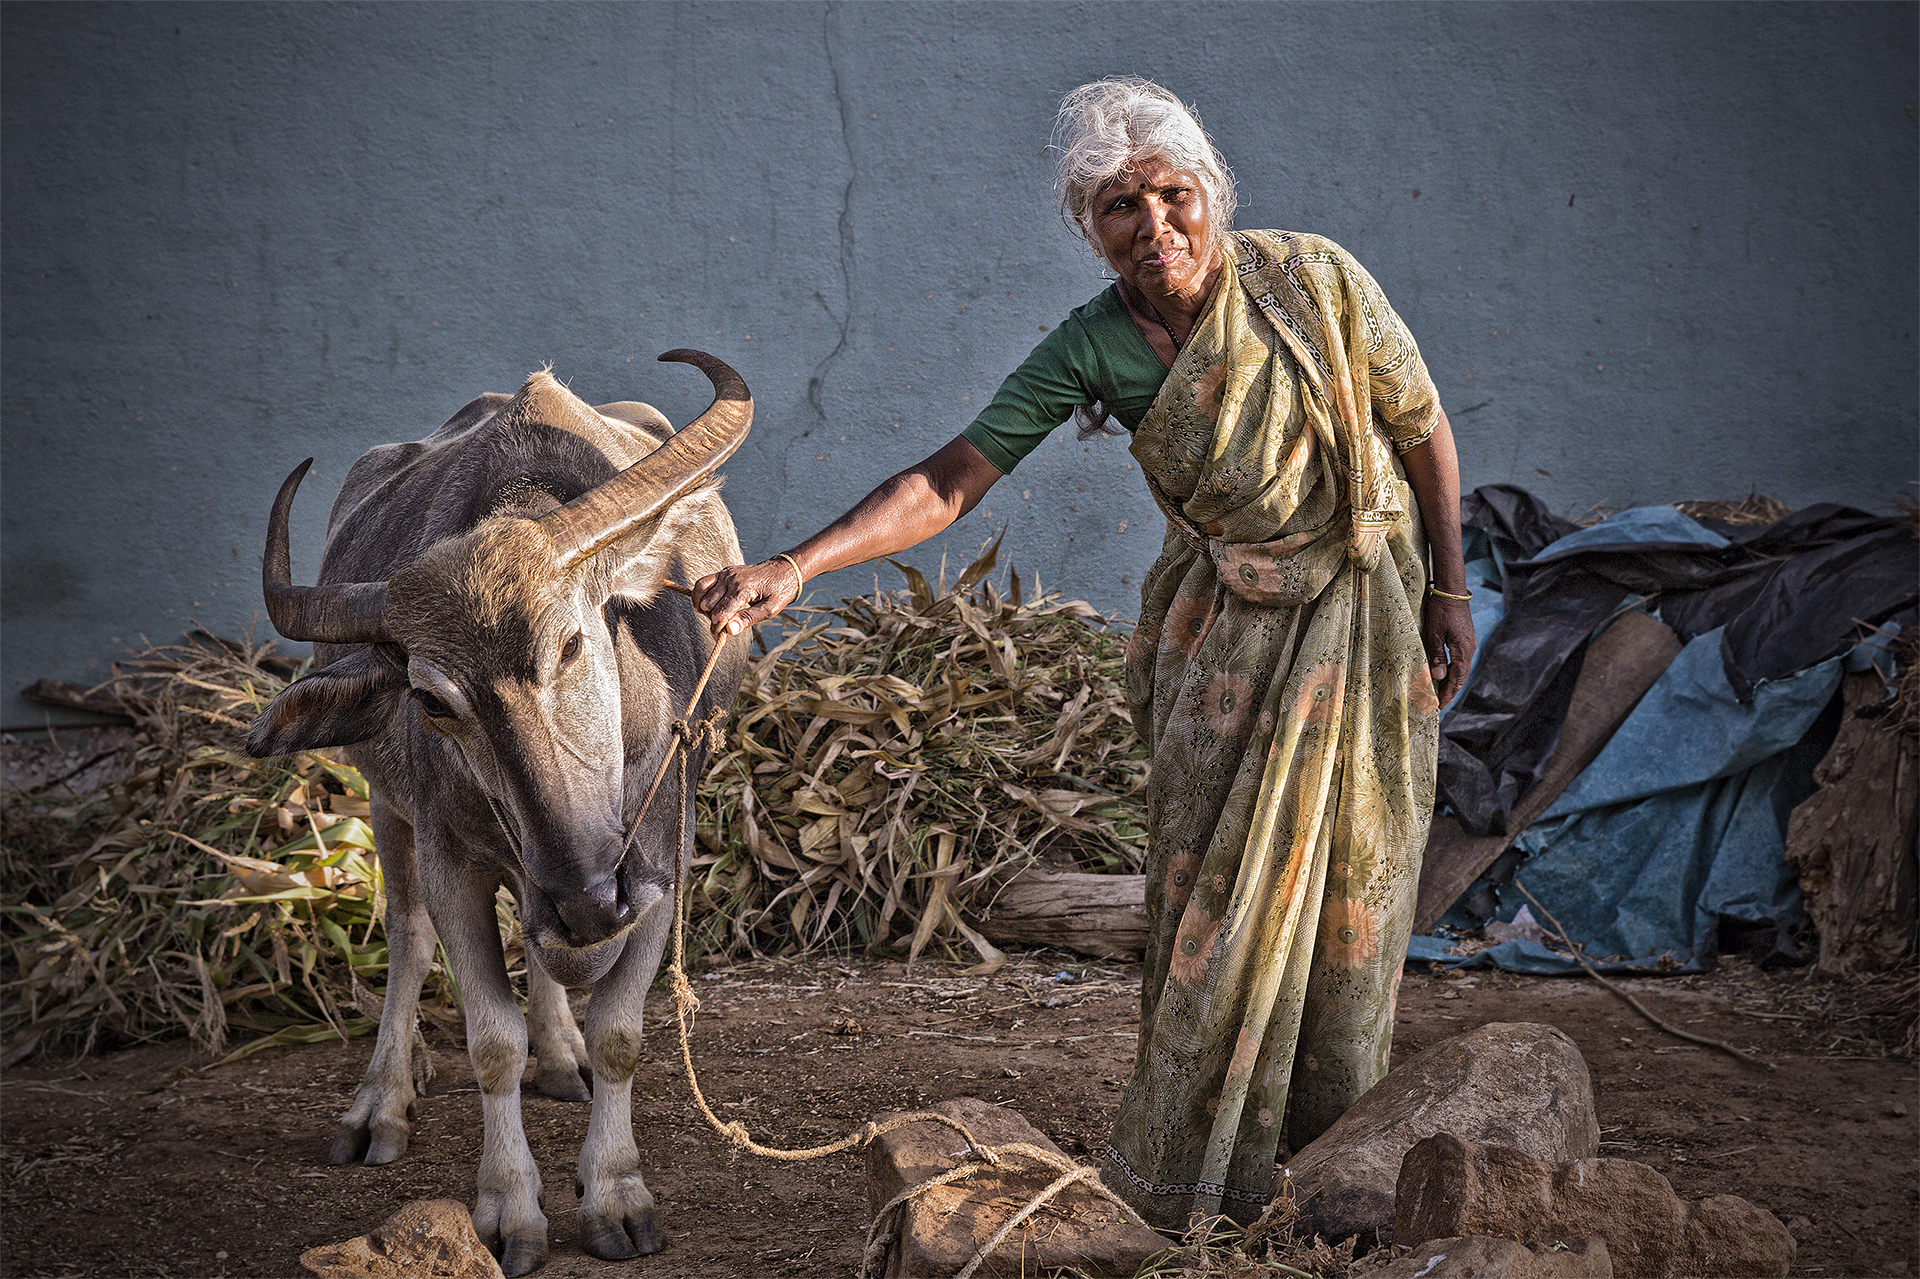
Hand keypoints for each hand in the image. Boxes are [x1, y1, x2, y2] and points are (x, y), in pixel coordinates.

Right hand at [692, 559, 802, 637]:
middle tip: (723, 626)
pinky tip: (706, 605)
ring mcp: (726, 573)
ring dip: (704, 608)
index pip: (720, 613)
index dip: (717, 629)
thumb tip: (729, 631)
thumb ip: (748, 619)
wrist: (784, 569)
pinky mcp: (724, 572)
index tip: (718, 638)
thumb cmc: (780, 590)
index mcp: (743, 589)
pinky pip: (702, 583)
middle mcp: (731, 579)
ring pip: (701, 593)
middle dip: (712, 619)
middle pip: (708, 605)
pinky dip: (699, 595)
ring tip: (715, 616)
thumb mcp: (770, 609)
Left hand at [1421, 592, 1475, 709]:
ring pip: (1462, 669)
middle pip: (1461, 676)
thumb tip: (1438, 677)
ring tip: (1441, 693)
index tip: (1439, 706)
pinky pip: (1461, 661)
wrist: (1452, 591)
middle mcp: (1469, 649)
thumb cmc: (1440, 610)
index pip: (1456, 678)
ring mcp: (1469, 644)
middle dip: (1450, 691)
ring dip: (1452, 682)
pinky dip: (1454, 671)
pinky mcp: (1466, 639)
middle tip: (1438, 704)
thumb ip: (1436, 656)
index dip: (1448, 693)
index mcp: (1463, 650)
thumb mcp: (1433, 633)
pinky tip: (1446, 674)